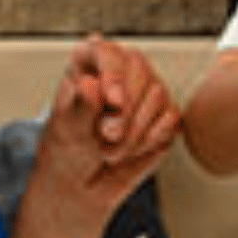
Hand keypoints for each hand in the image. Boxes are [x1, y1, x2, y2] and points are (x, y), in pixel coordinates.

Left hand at [38, 36, 177, 216]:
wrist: (83, 186)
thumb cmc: (68, 152)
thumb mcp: (66, 132)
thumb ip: (79, 108)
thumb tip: (90, 85)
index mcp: (87, 65)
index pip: (105, 51)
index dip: (113, 74)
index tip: (113, 102)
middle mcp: (119, 71)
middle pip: (139, 69)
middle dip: (125, 111)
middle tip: (106, 136)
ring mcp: (145, 91)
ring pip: (158, 94)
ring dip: (134, 131)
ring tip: (110, 151)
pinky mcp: (164, 114)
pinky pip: (171, 117)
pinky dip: (150, 139)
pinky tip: (131, 150)